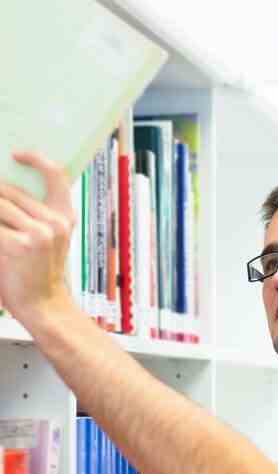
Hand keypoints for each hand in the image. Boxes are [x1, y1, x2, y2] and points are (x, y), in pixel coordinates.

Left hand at [0, 151, 75, 321]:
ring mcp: (37, 234)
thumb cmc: (40, 274)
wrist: (43, 307)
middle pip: (10, 191)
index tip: (16, 155)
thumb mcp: (49, 241)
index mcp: (64, 217)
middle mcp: (54, 222)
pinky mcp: (18, 246)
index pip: (55, 175)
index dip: (36, 159)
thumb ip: (34, 216)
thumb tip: (5, 194)